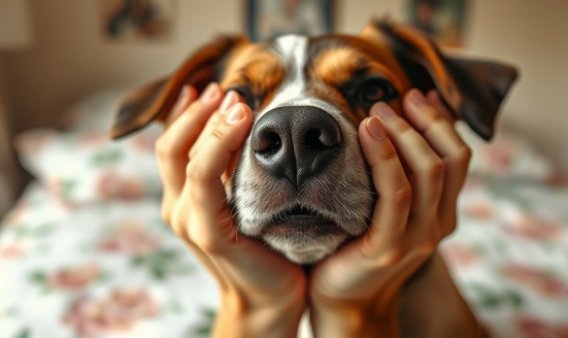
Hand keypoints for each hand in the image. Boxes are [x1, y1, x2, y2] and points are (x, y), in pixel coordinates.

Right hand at [157, 84, 305, 337]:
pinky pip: (205, 180)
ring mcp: (188, 221)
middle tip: (227, 90)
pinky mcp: (208, 233)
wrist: (271, 297)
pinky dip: (218, 147)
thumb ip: (234, 170)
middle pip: (171, 146)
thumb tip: (240, 123)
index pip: (172, 145)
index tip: (206, 86)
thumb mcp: (245, 199)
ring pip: (186, 158)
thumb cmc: (265, 246)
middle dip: (198, 112)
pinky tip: (242, 126)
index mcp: (184, 199)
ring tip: (237, 102)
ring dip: (210, 123)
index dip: (184, 113)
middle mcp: (178, 207)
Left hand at [309, 89, 470, 337]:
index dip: (441, 121)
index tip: (416, 95)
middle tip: (391, 99)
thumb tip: (394, 124)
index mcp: (442, 212)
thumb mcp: (384, 206)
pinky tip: (367, 133)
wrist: (341, 298)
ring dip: (404, 132)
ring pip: (428, 170)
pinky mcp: (390, 245)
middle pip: (449, 158)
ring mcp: (418, 237)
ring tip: (377, 111)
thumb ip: (398, 174)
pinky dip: (385, 157)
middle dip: (423, 120)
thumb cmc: (356, 244)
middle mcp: (438, 224)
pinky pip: (396, 193)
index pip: (458, 156)